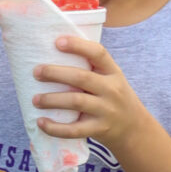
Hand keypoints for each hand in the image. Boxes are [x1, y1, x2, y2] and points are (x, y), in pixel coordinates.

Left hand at [34, 33, 141, 150]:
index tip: (57, 41)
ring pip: (76, 101)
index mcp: (113, 72)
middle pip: (82, 77)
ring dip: (52, 100)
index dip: (78, 46)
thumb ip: (91, 68)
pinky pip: (74, 129)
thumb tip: (52, 53)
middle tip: (36, 72)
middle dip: (56, 73)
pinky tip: (41, 122)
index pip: (98, 53)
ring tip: (35, 99)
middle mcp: (111, 89)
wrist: (134, 128)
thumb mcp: (111, 79)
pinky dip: (56, 128)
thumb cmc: (113, 97)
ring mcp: (106, 110)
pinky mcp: (99, 129)